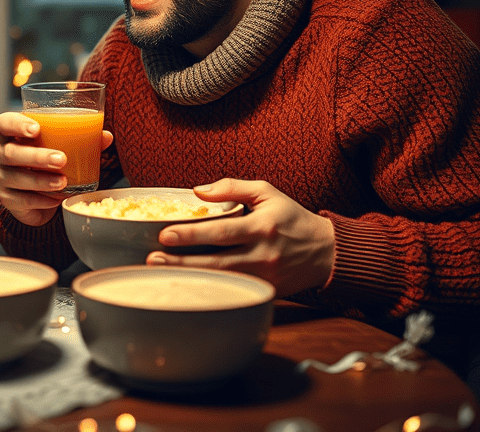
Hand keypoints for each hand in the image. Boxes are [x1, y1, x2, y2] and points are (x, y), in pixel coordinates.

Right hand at [0, 111, 113, 226]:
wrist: (34, 193)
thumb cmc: (47, 159)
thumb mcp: (62, 146)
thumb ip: (83, 139)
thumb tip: (106, 136)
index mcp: (11, 133)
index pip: (4, 122)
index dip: (17, 124)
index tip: (36, 129)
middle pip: (11, 153)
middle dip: (37, 156)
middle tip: (62, 159)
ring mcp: (0, 176)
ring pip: (16, 178)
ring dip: (41, 181)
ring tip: (63, 182)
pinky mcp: (6, 198)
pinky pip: (22, 200)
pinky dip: (41, 200)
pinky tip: (56, 199)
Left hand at [149, 178, 335, 297]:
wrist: (326, 252)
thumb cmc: (292, 218)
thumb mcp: (267, 192)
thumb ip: (232, 187)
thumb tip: (198, 191)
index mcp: (262, 227)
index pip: (221, 233)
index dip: (192, 234)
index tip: (165, 235)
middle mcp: (263, 254)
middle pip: (216, 261)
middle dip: (182, 261)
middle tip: (154, 257)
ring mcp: (265, 277)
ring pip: (222, 279)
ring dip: (189, 276)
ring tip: (161, 270)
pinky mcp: (266, 292)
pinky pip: (233, 290)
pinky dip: (209, 287)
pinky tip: (187, 283)